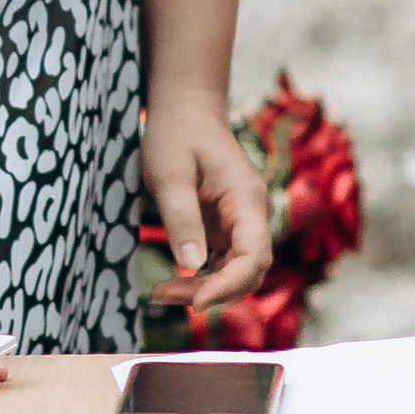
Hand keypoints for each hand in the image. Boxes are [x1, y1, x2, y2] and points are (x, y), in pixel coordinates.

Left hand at [141, 92, 272, 311]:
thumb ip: (181, 218)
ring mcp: (242, 224)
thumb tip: (191, 265)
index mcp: (247, 200)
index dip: (228, 286)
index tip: (194, 303)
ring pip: (235, 273)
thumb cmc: (177, 134)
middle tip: (161, 295)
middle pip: (247, 273)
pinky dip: (201, 279)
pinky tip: (173, 282)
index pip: (253, 257)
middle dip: (210, 293)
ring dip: (203, 289)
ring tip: (161, 293)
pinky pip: (223, 264)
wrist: (186, 110)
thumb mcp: (169, 174)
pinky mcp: (227, 228)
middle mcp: (252, 216)